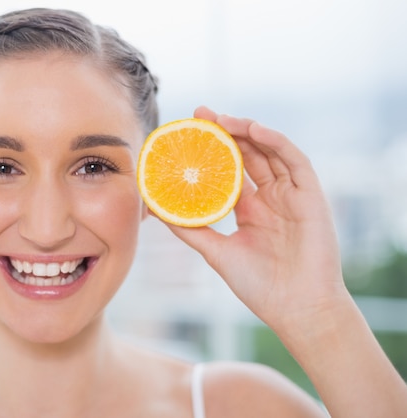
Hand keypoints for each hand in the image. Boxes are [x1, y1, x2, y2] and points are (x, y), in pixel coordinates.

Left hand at [163, 106, 347, 330]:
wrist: (296, 309)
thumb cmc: (259, 286)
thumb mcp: (216, 252)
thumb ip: (191, 229)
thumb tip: (156, 210)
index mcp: (250, 209)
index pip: (230, 170)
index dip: (212, 149)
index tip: (189, 131)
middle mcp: (270, 198)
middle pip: (248, 154)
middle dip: (226, 131)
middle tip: (201, 114)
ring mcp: (291, 195)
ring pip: (270, 152)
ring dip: (248, 131)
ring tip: (223, 119)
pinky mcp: (311, 196)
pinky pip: (296, 161)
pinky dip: (277, 142)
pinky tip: (255, 130)